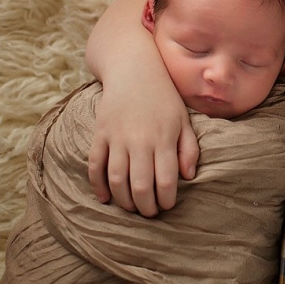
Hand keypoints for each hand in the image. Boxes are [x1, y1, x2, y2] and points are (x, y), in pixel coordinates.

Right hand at [88, 76, 199, 217]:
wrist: (134, 70)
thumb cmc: (164, 98)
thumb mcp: (183, 121)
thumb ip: (189, 149)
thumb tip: (188, 177)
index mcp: (164, 139)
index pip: (166, 180)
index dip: (166, 199)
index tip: (167, 206)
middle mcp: (140, 140)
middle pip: (139, 185)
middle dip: (145, 206)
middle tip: (150, 213)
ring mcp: (117, 137)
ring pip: (116, 179)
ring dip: (123, 200)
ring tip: (131, 207)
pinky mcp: (100, 134)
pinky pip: (95, 165)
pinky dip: (98, 185)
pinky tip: (105, 198)